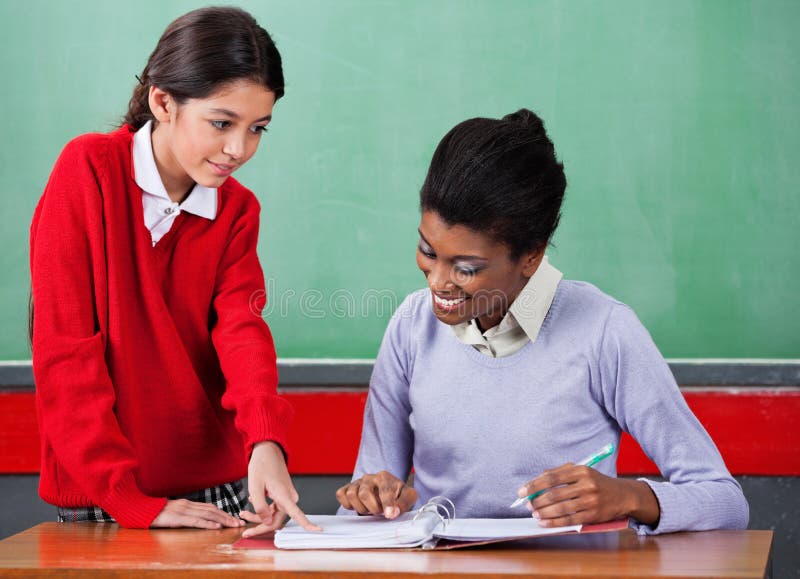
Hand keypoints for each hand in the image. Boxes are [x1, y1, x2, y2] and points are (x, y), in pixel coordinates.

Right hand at [150, 498, 244, 528]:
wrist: (142, 510)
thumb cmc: (157, 513)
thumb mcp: (174, 512)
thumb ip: (186, 514)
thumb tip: (199, 519)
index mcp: (189, 504)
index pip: (211, 508)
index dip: (224, 513)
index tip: (235, 518)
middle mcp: (189, 505)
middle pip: (213, 510)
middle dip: (228, 517)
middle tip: (240, 523)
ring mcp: (184, 511)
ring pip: (208, 515)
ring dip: (223, 520)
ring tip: (233, 525)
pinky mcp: (178, 518)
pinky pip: (196, 521)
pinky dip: (208, 524)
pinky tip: (216, 527)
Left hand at [241, 441, 320, 537]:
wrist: (267, 451)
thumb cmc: (261, 465)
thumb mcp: (255, 486)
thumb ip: (260, 506)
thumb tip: (267, 523)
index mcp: (284, 495)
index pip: (298, 514)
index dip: (308, 524)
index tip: (318, 531)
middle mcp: (289, 497)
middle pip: (277, 520)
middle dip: (260, 525)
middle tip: (244, 528)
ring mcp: (287, 496)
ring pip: (273, 514)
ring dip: (259, 516)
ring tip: (243, 512)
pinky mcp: (283, 495)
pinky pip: (274, 507)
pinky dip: (262, 508)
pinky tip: (251, 501)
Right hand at [336, 471, 417, 518]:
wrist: (387, 493)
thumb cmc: (397, 496)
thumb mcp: (408, 497)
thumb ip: (404, 503)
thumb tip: (393, 512)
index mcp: (385, 477)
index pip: (384, 489)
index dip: (387, 503)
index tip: (389, 514)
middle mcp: (369, 477)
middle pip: (364, 493)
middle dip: (372, 508)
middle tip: (379, 512)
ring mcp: (357, 482)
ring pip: (351, 494)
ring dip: (361, 507)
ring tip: (370, 509)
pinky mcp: (347, 488)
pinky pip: (341, 495)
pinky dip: (348, 504)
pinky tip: (358, 506)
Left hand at [518, 463, 659, 526]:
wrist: (623, 495)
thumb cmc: (596, 482)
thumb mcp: (581, 472)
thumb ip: (560, 473)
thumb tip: (537, 481)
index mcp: (580, 470)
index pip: (551, 477)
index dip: (534, 485)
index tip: (522, 491)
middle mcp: (586, 484)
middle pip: (554, 493)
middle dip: (537, 500)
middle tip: (528, 505)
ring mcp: (590, 500)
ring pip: (560, 508)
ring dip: (543, 512)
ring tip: (535, 513)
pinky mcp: (593, 515)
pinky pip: (569, 520)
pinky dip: (553, 522)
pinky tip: (544, 522)